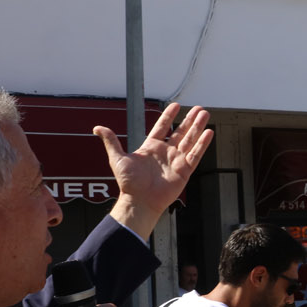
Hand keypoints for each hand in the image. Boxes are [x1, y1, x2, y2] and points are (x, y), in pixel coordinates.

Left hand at [98, 103, 213, 237]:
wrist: (139, 200)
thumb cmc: (128, 183)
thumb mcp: (117, 157)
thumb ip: (111, 141)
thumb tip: (97, 128)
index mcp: (151, 147)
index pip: (162, 127)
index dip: (169, 116)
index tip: (177, 106)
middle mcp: (165, 152)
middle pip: (181, 132)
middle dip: (190, 120)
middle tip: (199, 109)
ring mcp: (176, 161)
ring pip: (190, 140)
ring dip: (198, 127)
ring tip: (205, 114)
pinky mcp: (184, 170)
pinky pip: (195, 155)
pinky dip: (203, 144)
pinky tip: (209, 133)